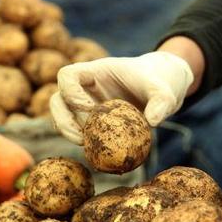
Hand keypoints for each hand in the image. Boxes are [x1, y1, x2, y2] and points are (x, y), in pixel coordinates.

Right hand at [50, 52, 193, 143]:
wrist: (160, 87)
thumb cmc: (159, 82)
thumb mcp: (165, 90)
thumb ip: (162, 102)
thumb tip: (153, 122)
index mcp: (95, 71)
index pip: (67, 75)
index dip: (71, 92)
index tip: (92, 109)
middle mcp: (85, 86)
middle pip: (56, 98)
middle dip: (63, 119)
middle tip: (81, 137)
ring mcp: (85, 102)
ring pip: (60, 115)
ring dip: (66, 131)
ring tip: (84, 145)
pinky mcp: (90, 118)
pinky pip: (74, 128)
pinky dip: (78, 138)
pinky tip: (93, 149)